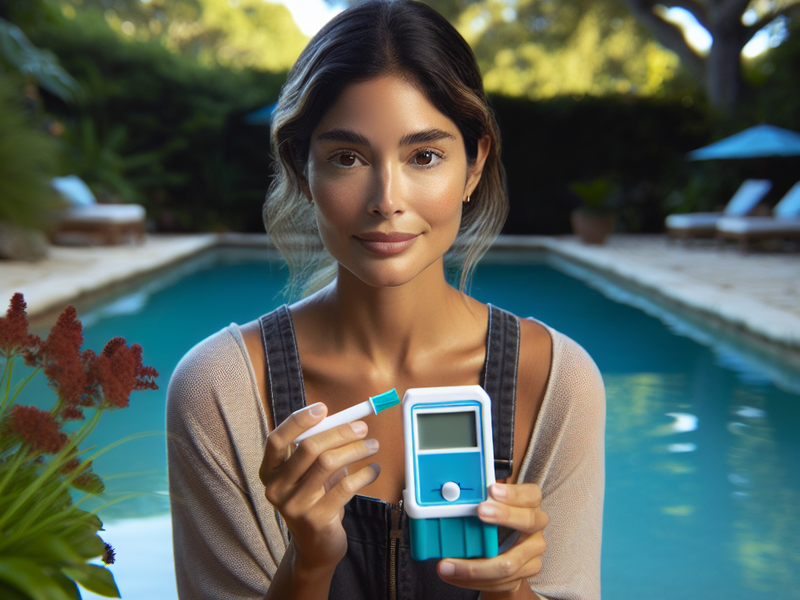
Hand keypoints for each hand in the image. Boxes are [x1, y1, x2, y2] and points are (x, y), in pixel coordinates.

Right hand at [259, 403, 380, 573]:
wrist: (315, 546)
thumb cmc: (315, 499)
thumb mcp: (309, 474)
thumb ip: (317, 449)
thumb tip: (346, 419)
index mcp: (270, 473)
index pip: (276, 440)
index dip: (298, 421)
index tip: (322, 408)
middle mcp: (277, 489)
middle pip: (308, 448)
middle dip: (339, 432)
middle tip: (362, 427)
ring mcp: (295, 506)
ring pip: (329, 464)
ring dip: (356, 450)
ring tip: (372, 445)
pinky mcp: (316, 519)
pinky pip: (345, 486)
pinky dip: (364, 474)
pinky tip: (374, 469)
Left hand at [437, 483, 547, 594]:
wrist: (504, 556)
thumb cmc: (494, 524)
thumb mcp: (489, 509)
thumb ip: (479, 502)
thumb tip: (450, 494)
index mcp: (530, 504)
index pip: (530, 494)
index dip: (514, 492)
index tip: (492, 489)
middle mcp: (535, 528)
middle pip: (528, 521)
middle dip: (504, 515)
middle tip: (479, 511)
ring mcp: (533, 553)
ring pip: (508, 563)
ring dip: (474, 566)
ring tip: (447, 565)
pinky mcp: (524, 573)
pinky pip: (499, 582)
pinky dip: (472, 580)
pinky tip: (453, 576)